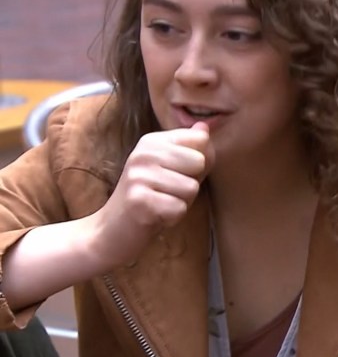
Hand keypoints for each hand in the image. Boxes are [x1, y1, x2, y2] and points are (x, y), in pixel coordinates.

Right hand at [88, 122, 213, 267]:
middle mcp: (143, 153)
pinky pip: (180, 208)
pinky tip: (155, 216)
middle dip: (192, 184)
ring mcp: (138, 175)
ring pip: (192, 187)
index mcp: (152, 141)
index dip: (200, 162)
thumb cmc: (151, 197)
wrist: (113, 230)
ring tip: (160, 204)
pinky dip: (172, 218)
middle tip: (167, 192)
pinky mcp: (138, 200)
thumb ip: (192, 149)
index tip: (177, 173)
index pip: (201, 139)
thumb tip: (205, 126)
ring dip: (182, 202)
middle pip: (200, 162)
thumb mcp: (173, 168)